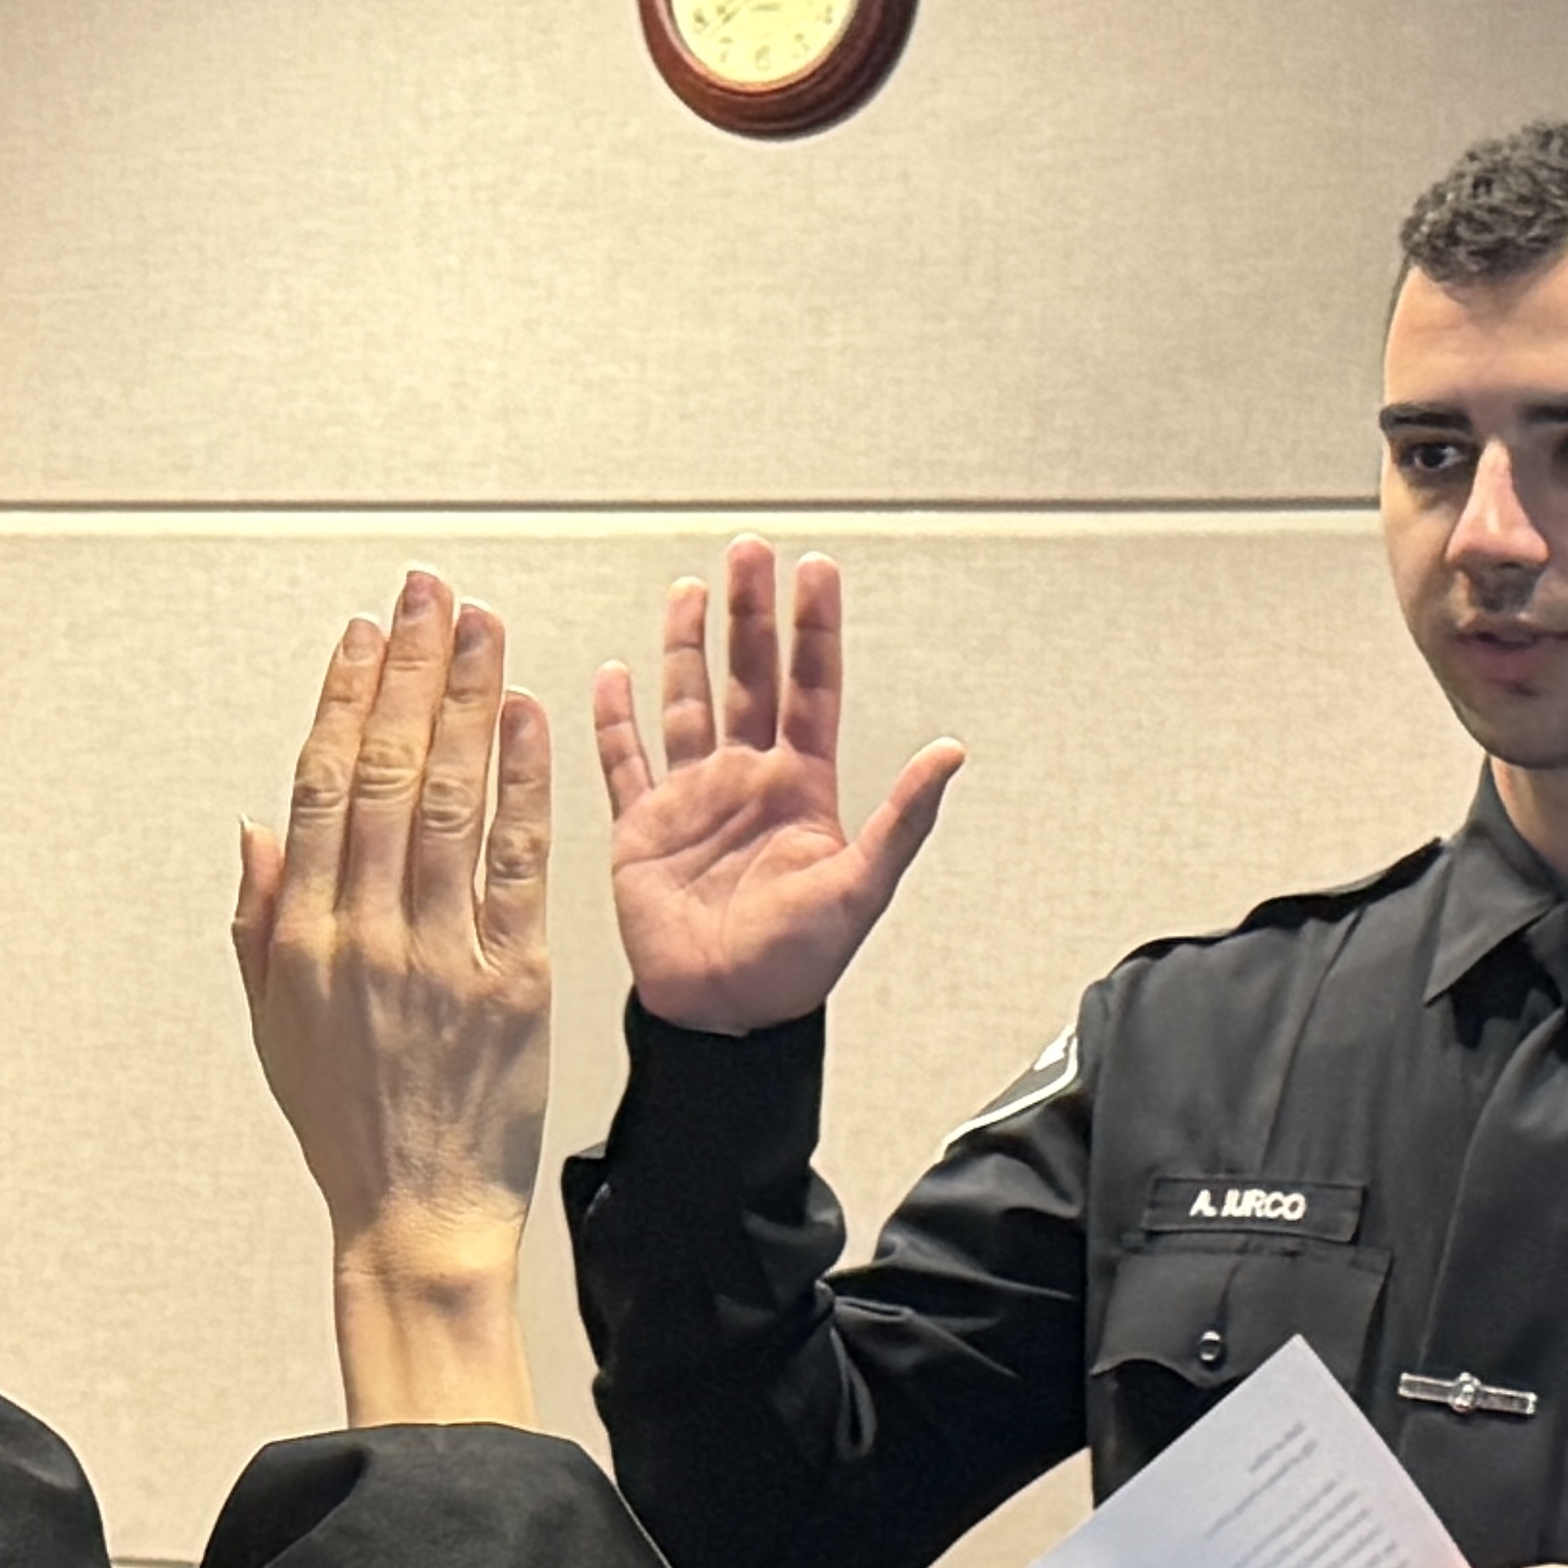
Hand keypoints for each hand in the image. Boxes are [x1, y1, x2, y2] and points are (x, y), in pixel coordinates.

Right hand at [231, 571, 550, 1427]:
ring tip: (482, 626)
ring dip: (467, 699)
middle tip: (430, 595)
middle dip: (410, 671)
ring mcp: (440, 955)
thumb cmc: (348, 1126)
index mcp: (303, 939)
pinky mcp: (512, 981)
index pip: (320, 788)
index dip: (344, 700)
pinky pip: (517, 863)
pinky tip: (526, 717)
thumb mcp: (274, 1026)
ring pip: (450, 799)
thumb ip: (261, 923)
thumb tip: (258, 830)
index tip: (366, 636)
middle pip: (384, 772)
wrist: (418, 1218)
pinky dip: (522, 784)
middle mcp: (366, 935)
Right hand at [594, 538, 964, 1035]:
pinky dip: (615, 720)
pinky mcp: (642, 828)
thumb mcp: (861, 886)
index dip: (813, 629)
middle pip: (748, 676)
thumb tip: (951, 754)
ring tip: (689, 591)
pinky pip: (624, 762)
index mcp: (801, 788)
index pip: (810, 688)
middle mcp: (747, 781)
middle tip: (749, 553)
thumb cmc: (796, 965)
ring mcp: (693, 800)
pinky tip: (616, 676)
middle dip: (749, 614)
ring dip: (686, 647)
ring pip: (688, 703)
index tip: (815, 570)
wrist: (725, 1014)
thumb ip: (903, 817)